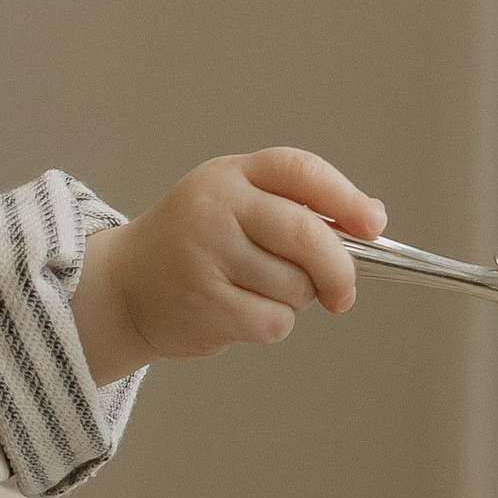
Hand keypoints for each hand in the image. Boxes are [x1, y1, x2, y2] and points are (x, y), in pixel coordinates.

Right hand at [73, 147, 385, 383]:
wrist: (123, 286)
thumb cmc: (193, 245)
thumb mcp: (234, 205)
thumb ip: (293, 207)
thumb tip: (369, 223)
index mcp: (231, 175)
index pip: (301, 172)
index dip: (345, 198)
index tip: (373, 225)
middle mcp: (216, 208)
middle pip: (307, 235)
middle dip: (339, 270)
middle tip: (342, 292)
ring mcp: (206, 254)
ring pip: (294, 286)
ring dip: (295, 301)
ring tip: (260, 293)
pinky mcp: (203, 302)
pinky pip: (273, 321)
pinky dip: (273, 324)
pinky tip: (244, 314)